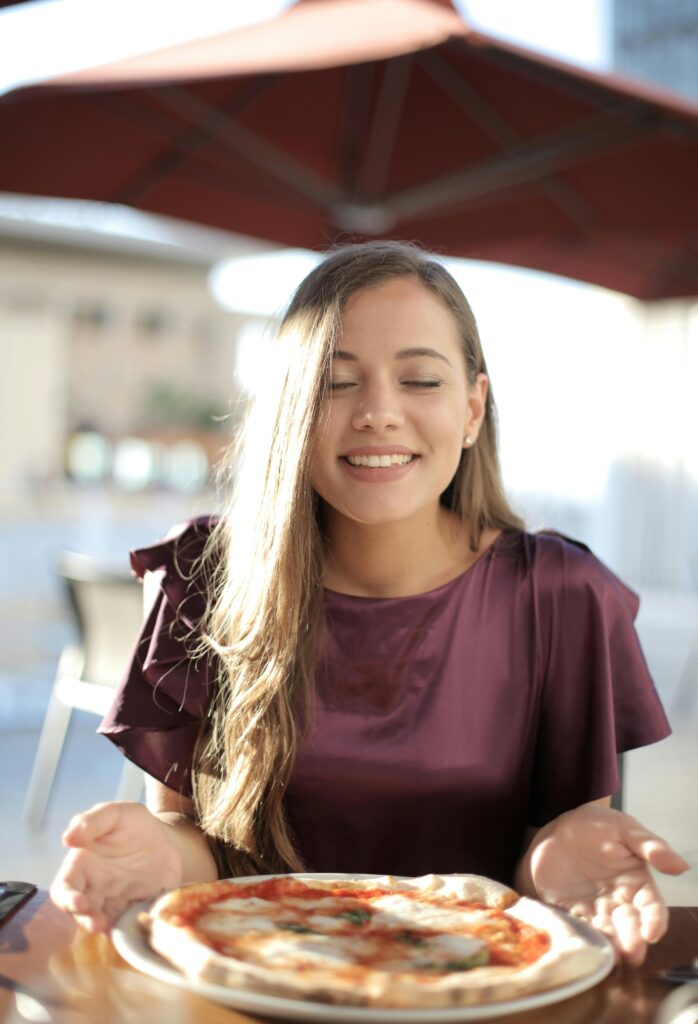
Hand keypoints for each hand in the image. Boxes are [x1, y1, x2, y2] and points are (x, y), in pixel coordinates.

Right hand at [50, 802, 183, 932]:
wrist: (166, 838)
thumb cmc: (133, 824)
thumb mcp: (115, 814)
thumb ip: (92, 821)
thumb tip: (68, 838)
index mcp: (82, 866)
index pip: (64, 888)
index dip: (67, 898)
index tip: (78, 902)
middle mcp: (94, 889)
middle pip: (80, 912)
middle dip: (86, 920)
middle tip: (97, 923)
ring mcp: (115, 903)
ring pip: (103, 922)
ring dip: (106, 929)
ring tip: (112, 928)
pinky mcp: (136, 910)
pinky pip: (130, 924)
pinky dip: (132, 928)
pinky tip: (139, 925)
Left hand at [524, 803, 688, 964]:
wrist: (556, 829)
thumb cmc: (594, 825)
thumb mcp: (623, 828)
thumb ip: (649, 846)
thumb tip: (681, 866)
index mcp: (637, 883)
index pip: (652, 907)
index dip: (654, 921)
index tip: (651, 933)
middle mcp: (619, 901)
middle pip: (630, 925)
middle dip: (632, 941)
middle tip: (631, 953)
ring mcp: (596, 909)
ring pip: (607, 932)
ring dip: (610, 946)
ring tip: (611, 956)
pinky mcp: (572, 913)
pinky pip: (579, 928)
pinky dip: (582, 938)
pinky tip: (584, 946)